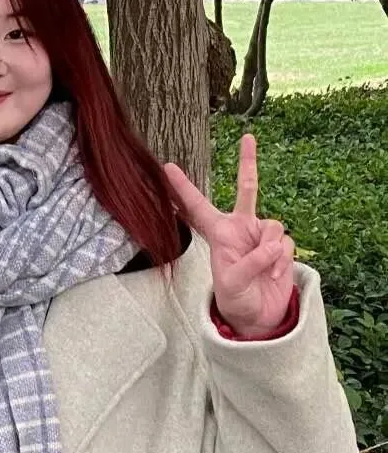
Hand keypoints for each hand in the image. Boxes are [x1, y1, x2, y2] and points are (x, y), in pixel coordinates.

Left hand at [163, 134, 295, 337]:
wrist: (258, 316)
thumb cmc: (235, 298)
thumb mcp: (231, 283)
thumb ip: (249, 263)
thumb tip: (271, 246)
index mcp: (218, 233)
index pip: (197, 206)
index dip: (183, 187)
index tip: (167, 167)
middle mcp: (240, 227)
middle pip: (247, 188)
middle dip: (248, 162)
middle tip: (248, 137)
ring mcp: (261, 235)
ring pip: (273, 226)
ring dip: (271, 251)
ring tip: (262, 272)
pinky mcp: (280, 246)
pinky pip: (285, 244)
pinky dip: (281, 261)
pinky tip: (273, 277)